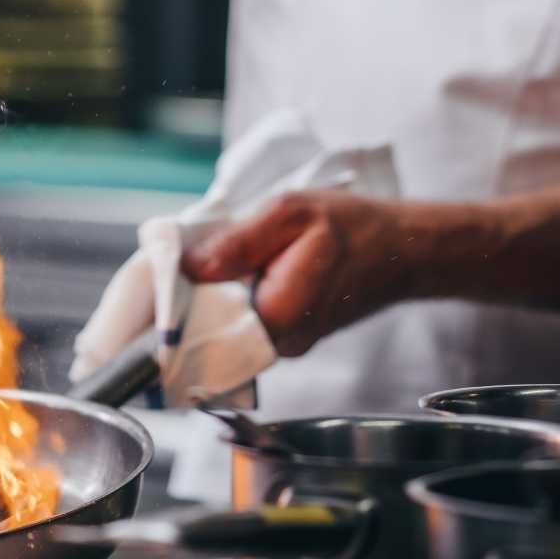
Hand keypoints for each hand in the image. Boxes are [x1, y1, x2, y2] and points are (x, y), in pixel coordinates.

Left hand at [182, 190, 417, 356]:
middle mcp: (281, 343)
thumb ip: (238, 242)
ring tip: (213, 259)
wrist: (402, 250)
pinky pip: (248, 319)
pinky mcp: (290, 335)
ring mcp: (287, 344)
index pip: (205, 324)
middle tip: (182, 259)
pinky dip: (236, 295)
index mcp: (278, 316)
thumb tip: (189, 266)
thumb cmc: (353, 226)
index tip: (157, 280)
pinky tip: (239, 269)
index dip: (177, 300)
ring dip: (214, 293)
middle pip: (212, 327)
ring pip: (229, 323)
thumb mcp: (290, 213)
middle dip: (192, 294)